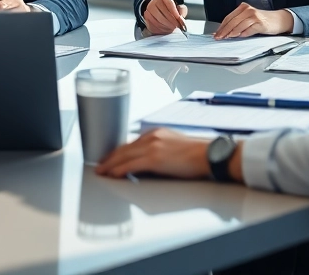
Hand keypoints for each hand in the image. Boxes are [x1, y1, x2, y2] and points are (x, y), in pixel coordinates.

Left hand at [96, 128, 211, 179]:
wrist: (208, 155)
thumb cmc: (197, 155)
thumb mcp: (174, 145)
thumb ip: (160, 149)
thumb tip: (148, 163)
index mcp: (157, 133)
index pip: (131, 143)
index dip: (119, 151)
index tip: (111, 157)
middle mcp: (152, 137)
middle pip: (124, 148)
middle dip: (110, 157)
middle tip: (100, 165)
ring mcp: (152, 146)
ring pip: (124, 156)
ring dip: (110, 164)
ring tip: (101, 171)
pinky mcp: (154, 158)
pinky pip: (130, 165)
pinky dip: (119, 170)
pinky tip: (112, 175)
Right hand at [143, 0, 188, 35]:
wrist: (158, 8)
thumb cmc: (169, 8)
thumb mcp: (177, 6)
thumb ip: (182, 11)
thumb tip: (181, 19)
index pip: (170, 5)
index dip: (175, 14)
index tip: (180, 20)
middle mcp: (153, 2)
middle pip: (163, 14)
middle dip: (171, 22)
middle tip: (177, 26)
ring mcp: (148, 10)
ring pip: (157, 21)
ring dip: (166, 27)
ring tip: (172, 28)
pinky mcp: (146, 18)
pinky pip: (152, 26)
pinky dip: (160, 30)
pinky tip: (165, 30)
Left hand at [213, 3, 293, 38]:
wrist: (278, 20)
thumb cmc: (262, 20)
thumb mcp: (248, 19)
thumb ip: (237, 23)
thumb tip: (224, 32)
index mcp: (243, 8)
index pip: (229, 17)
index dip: (221, 26)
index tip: (216, 33)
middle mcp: (248, 10)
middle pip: (232, 21)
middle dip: (224, 30)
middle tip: (219, 37)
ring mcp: (254, 16)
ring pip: (239, 25)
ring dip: (232, 32)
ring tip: (227, 38)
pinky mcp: (260, 23)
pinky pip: (249, 29)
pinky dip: (244, 34)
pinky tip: (240, 37)